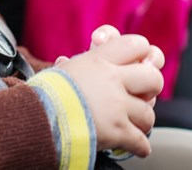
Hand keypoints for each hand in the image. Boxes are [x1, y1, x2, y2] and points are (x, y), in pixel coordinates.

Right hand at [57, 33, 163, 156]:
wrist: (38, 116)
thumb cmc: (45, 92)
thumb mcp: (62, 69)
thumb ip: (74, 65)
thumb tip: (66, 61)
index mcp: (100, 60)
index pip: (136, 44)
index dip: (141, 52)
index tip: (138, 61)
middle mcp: (113, 79)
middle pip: (153, 77)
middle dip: (151, 88)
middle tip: (143, 94)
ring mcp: (117, 106)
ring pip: (148, 113)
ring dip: (143, 121)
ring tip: (136, 125)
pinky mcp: (117, 131)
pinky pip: (141, 140)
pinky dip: (140, 147)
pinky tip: (138, 148)